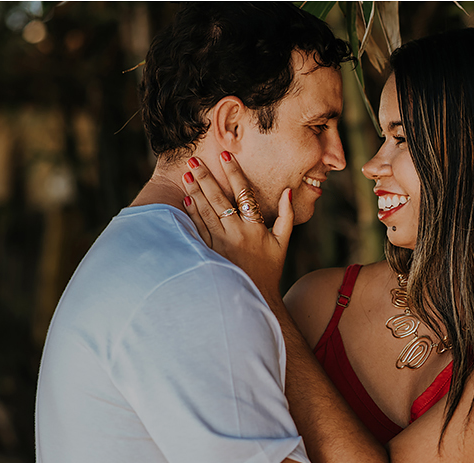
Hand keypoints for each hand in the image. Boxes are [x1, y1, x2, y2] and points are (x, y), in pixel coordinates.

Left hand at [181, 152, 293, 298]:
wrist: (254, 296)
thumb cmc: (270, 269)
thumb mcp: (282, 242)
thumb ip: (286, 216)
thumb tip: (287, 191)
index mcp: (256, 228)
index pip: (244, 194)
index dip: (234, 173)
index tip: (225, 155)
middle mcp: (237, 233)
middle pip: (219, 199)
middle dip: (206, 177)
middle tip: (194, 159)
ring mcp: (221, 243)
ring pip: (206, 212)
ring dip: (195, 191)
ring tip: (187, 174)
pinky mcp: (210, 252)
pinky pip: (199, 229)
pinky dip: (192, 214)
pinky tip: (185, 199)